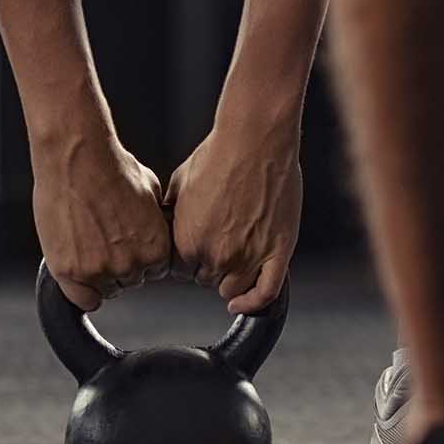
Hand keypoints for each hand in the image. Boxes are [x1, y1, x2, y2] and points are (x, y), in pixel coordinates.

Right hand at [32, 131, 173, 311]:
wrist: (77, 157)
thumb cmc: (111, 167)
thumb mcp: (150, 192)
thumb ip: (153, 220)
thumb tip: (154, 226)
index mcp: (157, 248)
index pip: (153, 271)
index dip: (138, 256)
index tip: (126, 246)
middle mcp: (131, 265)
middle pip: (129, 281)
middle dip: (119, 264)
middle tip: (102, 240)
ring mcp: (99, 271)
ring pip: (104, 289)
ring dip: (98, 274)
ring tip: (86, 244)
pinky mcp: (70, 272)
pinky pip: (81, 301)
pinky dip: (81, 292)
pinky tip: (77, 274)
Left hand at [164, 127, 300, 314]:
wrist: (254, 140)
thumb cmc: (217, 154)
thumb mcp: (179, 182)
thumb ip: (173, 211)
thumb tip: (165, 219)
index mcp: (187, 241)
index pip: (179, 272)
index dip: (186, 261)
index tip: (194, 251)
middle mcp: (216, 255)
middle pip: (206, 281)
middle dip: (208, 267)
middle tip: (218, 246)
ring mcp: (248, 257)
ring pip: (233, 289)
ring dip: (231, 281)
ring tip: (233, 263)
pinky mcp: (277, 252)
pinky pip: (266, 293)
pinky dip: (254, 303)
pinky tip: (244, 303)